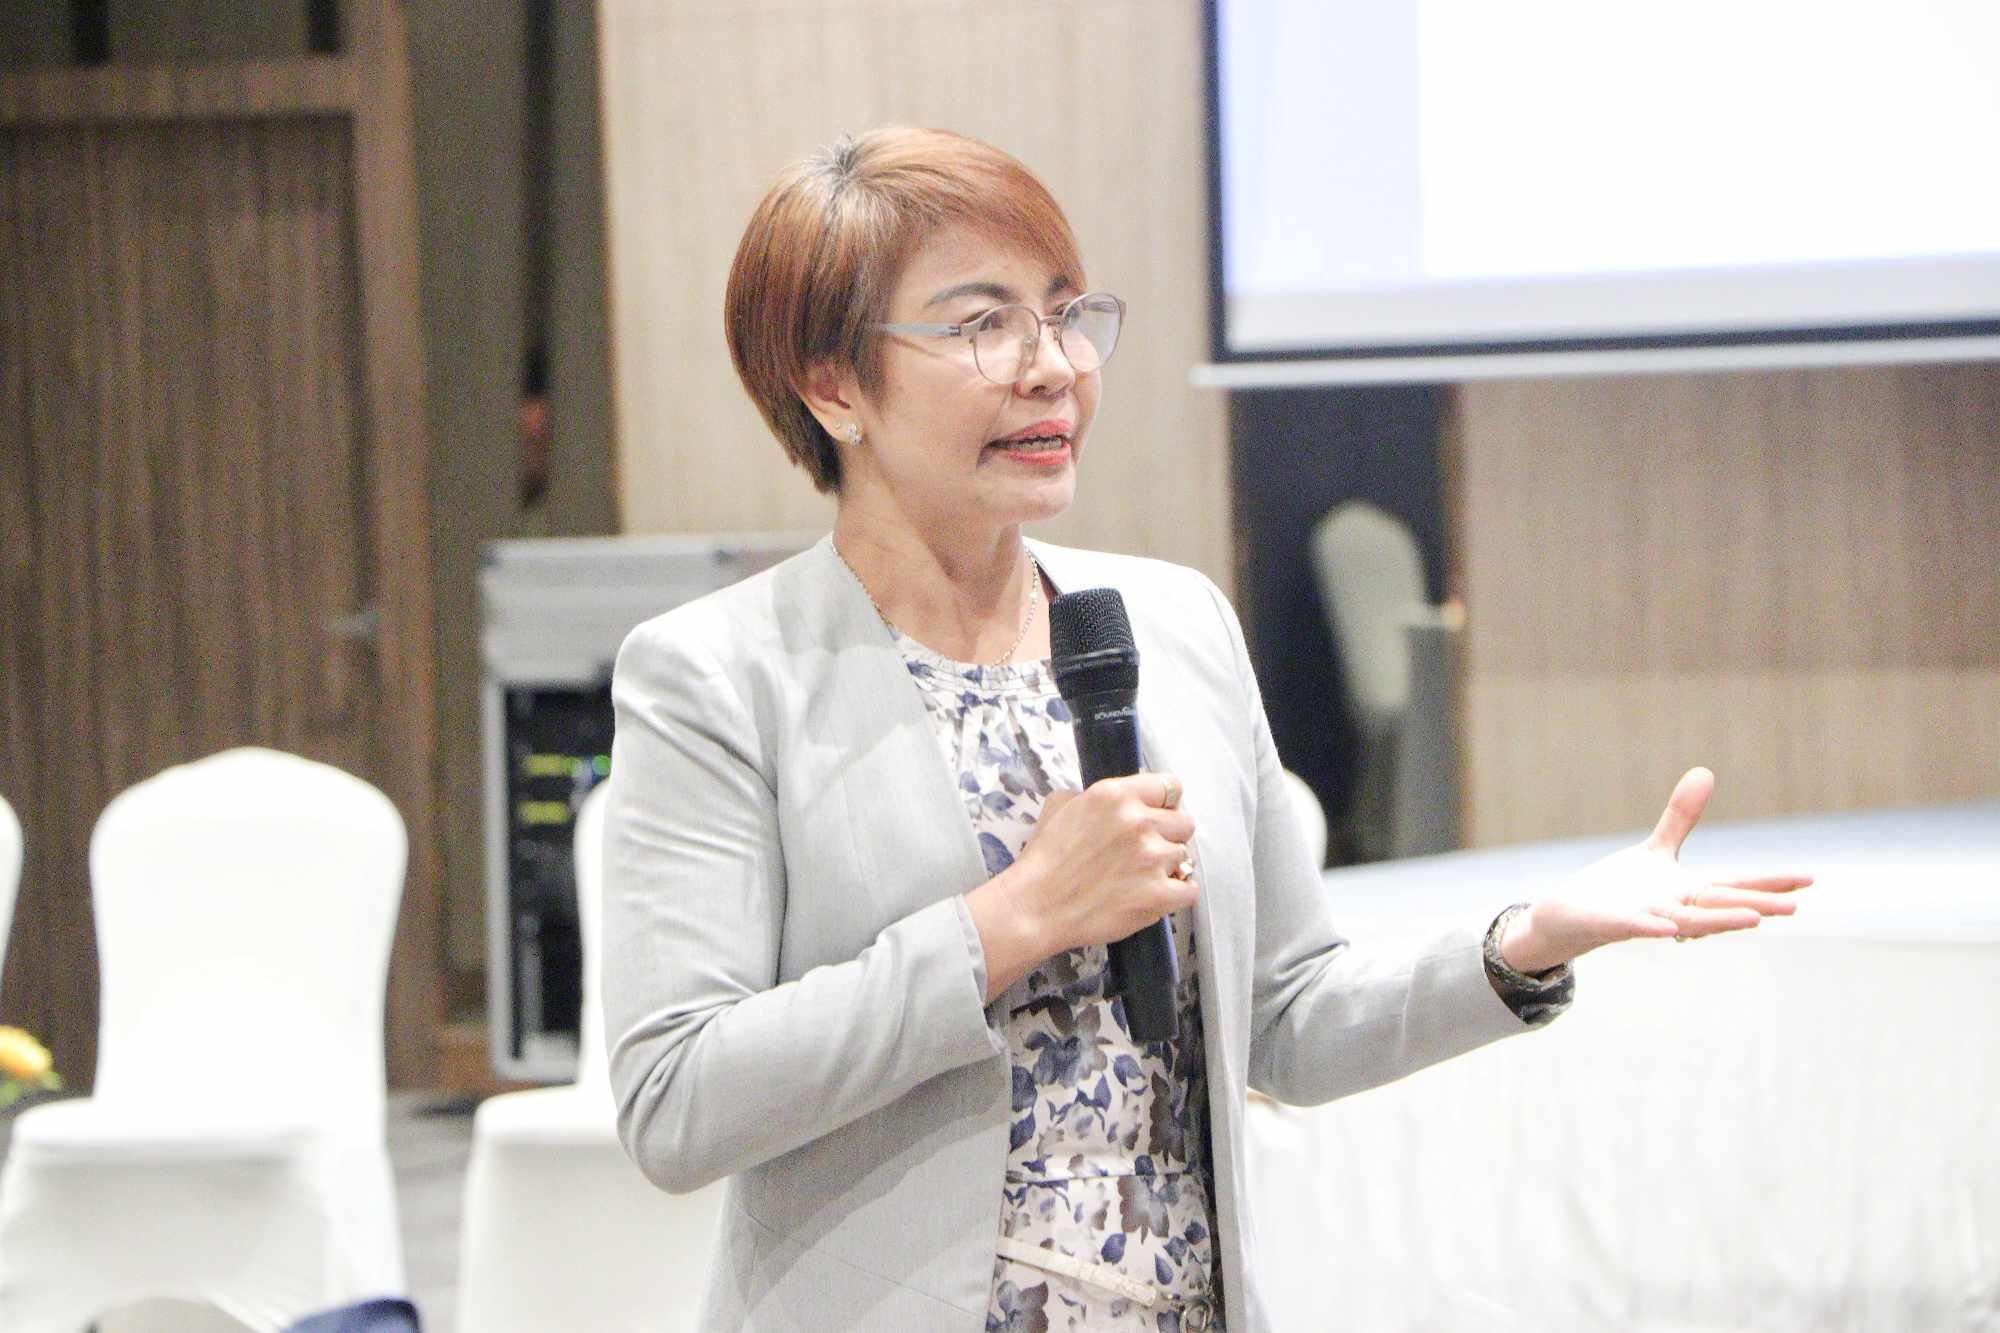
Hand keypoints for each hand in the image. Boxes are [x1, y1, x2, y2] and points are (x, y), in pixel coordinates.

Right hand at [965, 773, 1196, 1000]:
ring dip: (1168, 868)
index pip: (1170, 787)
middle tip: (1145, 853)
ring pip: (1185, 857)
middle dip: (1168, 837)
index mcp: (1116, 795)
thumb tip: (1116, 803)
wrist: (1035, 907)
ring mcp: (1152, 858)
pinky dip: (1177, 895)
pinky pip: (1189, 889)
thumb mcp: (1059, 806)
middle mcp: (1139, 822)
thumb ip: (1093, 796)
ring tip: (1141, 879)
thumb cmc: (1043, 860)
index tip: (1158, 816)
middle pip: (1184, 823)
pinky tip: (1156, 896)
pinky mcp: (1159, 894)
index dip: (1165, 804)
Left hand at [1498, 767, 1811, 972]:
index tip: (1809, 879)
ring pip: (1686, 922)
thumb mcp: (1656, 851)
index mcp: (1688, 891)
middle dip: (1755, 905)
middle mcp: (1673, 907)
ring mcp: (1645, 918)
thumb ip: (1682, 818)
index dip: (1770, 882)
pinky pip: (1633, 926)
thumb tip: (1705, 772)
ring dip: (1717, 922)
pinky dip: (1650, 926)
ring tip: (1754, 920)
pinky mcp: (1613, 923)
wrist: (1572, 917)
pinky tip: (1665, 927)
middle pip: (1720, 905)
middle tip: (1794, 908)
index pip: (1735, 884)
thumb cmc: (1621, 889)